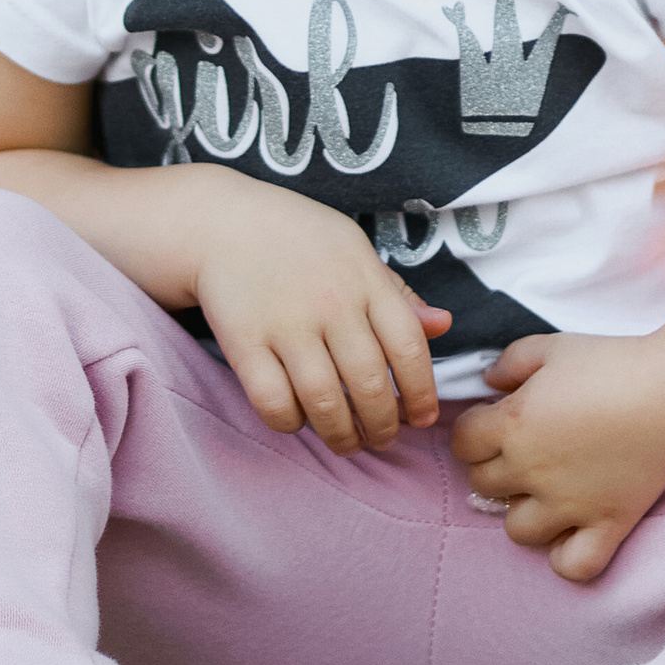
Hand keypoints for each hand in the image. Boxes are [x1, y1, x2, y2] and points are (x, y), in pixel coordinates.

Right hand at [192, 180, 447, 453]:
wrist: (221, 222)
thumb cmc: (298, 238)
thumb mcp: (354, 250)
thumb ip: (396, 292)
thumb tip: (443, 325)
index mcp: (364, 278)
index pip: (409, 346)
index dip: (423, 393)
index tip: (422, 418)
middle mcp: (330, 303)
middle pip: (370, 384)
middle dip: (383, 426)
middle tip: (383, 438)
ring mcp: (285, 323)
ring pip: (325, 402)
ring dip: (342, 436)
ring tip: (348, 442)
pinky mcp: (243, 342)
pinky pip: (274, 402)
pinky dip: (291, 423)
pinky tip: (299, 419)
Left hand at [447, 333, 664, 580]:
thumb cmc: (613, 363)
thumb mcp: (551, 347)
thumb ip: (509, 362)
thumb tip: (489, 381)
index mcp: (513, 424)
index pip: (462, 443)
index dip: (473, 430)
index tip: (495, 420)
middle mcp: (532, 470)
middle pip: (483, 484)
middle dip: (494, 465)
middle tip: (522, 449)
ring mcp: (569, 505)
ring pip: (517, 530)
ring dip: (523, 511)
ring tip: (544, 491)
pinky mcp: (607, 524)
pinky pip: (573, 566)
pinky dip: (566, 556)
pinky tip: (571, 530)